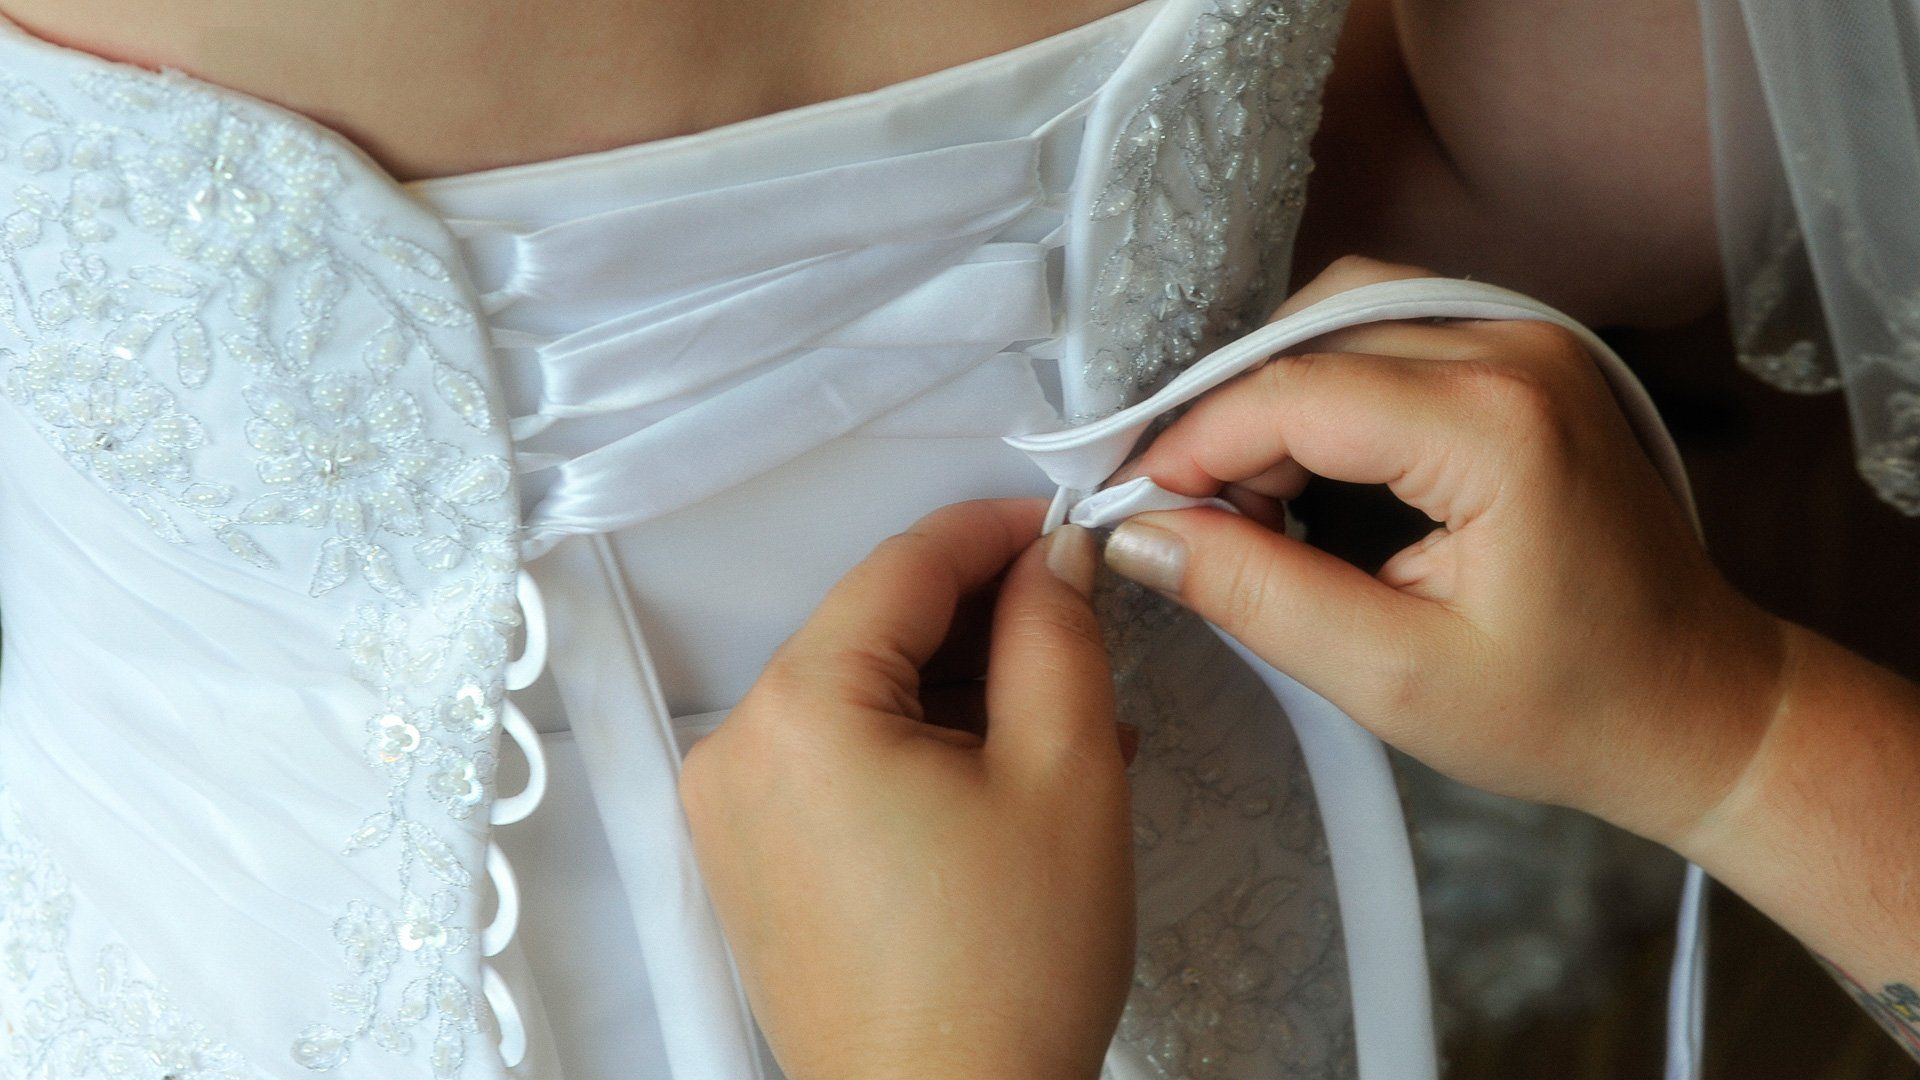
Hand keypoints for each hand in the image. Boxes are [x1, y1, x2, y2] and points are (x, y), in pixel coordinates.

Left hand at [680, 500, 1133, 1079]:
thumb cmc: (1002, 981)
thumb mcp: (1066, 772)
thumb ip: (1057, 634)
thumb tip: (1050, 560)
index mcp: (800, 710)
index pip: (904, 565)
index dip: (997, 531)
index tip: (1063, 526)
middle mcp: (738, 751)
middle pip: (875, 630)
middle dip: (987, 624)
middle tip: (1082, 631)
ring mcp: (733, 814)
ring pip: (862, 698)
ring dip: (962, 694)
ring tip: (1070, 732)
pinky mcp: (752, 864)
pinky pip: (838, 763)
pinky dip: (918, 752)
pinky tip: (1005, 778)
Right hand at [1102, 256, 1788, 847]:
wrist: (1701, 704)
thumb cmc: (1566, 710)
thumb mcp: (1393, 680)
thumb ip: (1258, 597)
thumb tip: (1142, 535)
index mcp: (1494, 424)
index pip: (1289, 393)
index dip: (1190, 447)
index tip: (1131, 510)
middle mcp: (1515, 346)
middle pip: (1308, 338)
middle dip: (1228, 421)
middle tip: (1194, 520)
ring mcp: (1531, 337)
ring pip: (1342, 315)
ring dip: (1273, 393)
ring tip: (1251, 498)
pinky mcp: (1528, 352)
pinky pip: (1390, 327)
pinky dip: (1325, 383)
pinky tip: (1309, 465)